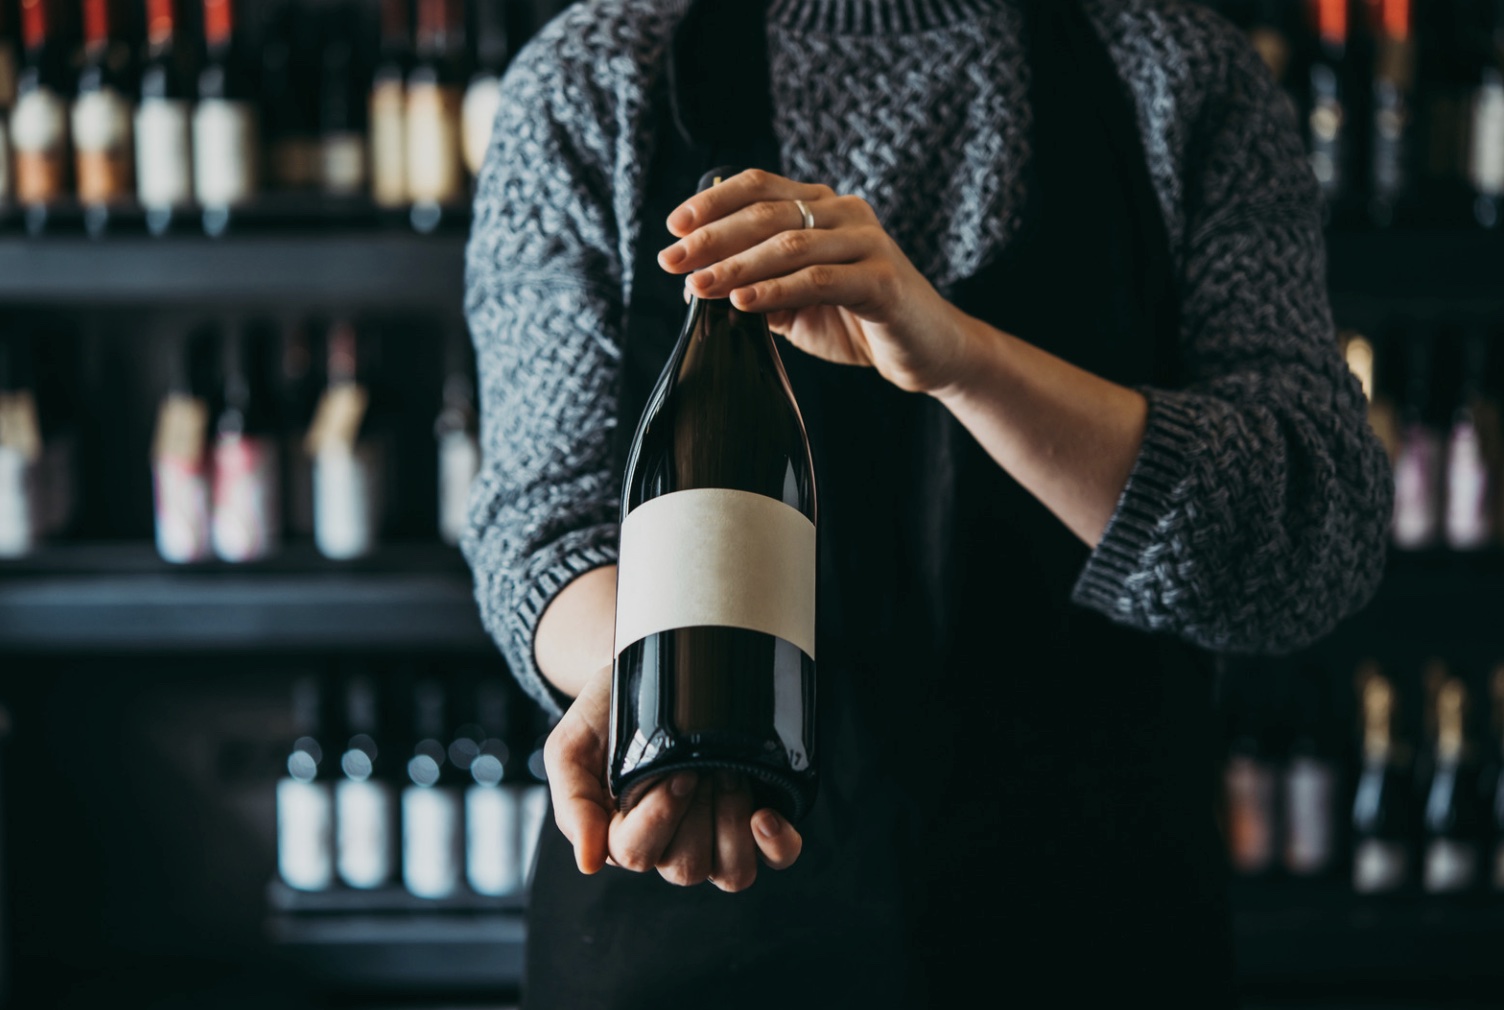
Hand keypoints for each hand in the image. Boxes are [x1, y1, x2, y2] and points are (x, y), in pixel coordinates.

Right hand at [544, 664, 803, 889]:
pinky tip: (766, 815)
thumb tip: (588, 863)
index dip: (659, 816)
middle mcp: (670, 846)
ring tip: (727, 774)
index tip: (674, 769)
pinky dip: (778, 844)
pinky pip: (776, 856)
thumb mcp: (570, 747)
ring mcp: (714, 836)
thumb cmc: (606, 716)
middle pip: (686, 868)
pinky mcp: (754, 820)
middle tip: (698, 764)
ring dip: (732, 823)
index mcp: (622, 836)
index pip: (637, 854)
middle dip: (697, 812)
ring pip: (731, 872)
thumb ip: (572, 803)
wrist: (649, 670)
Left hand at [657, 168, 974, 394]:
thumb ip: (758, 288)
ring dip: (737, 266)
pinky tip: (744, 303)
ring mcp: (869, 242)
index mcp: (824, 207)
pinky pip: (820, 280)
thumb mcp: (798, 304)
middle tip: (672, 260)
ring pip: (790, 244)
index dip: (713, 201)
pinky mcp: (883, 280)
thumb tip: (700, 286)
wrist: (925, 352)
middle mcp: (846, 213)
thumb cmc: (858, 323)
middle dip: (712, 237)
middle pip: (767, 212)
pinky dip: (776, 290)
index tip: (674, 227)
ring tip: (699, 286)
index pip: (760, 186)